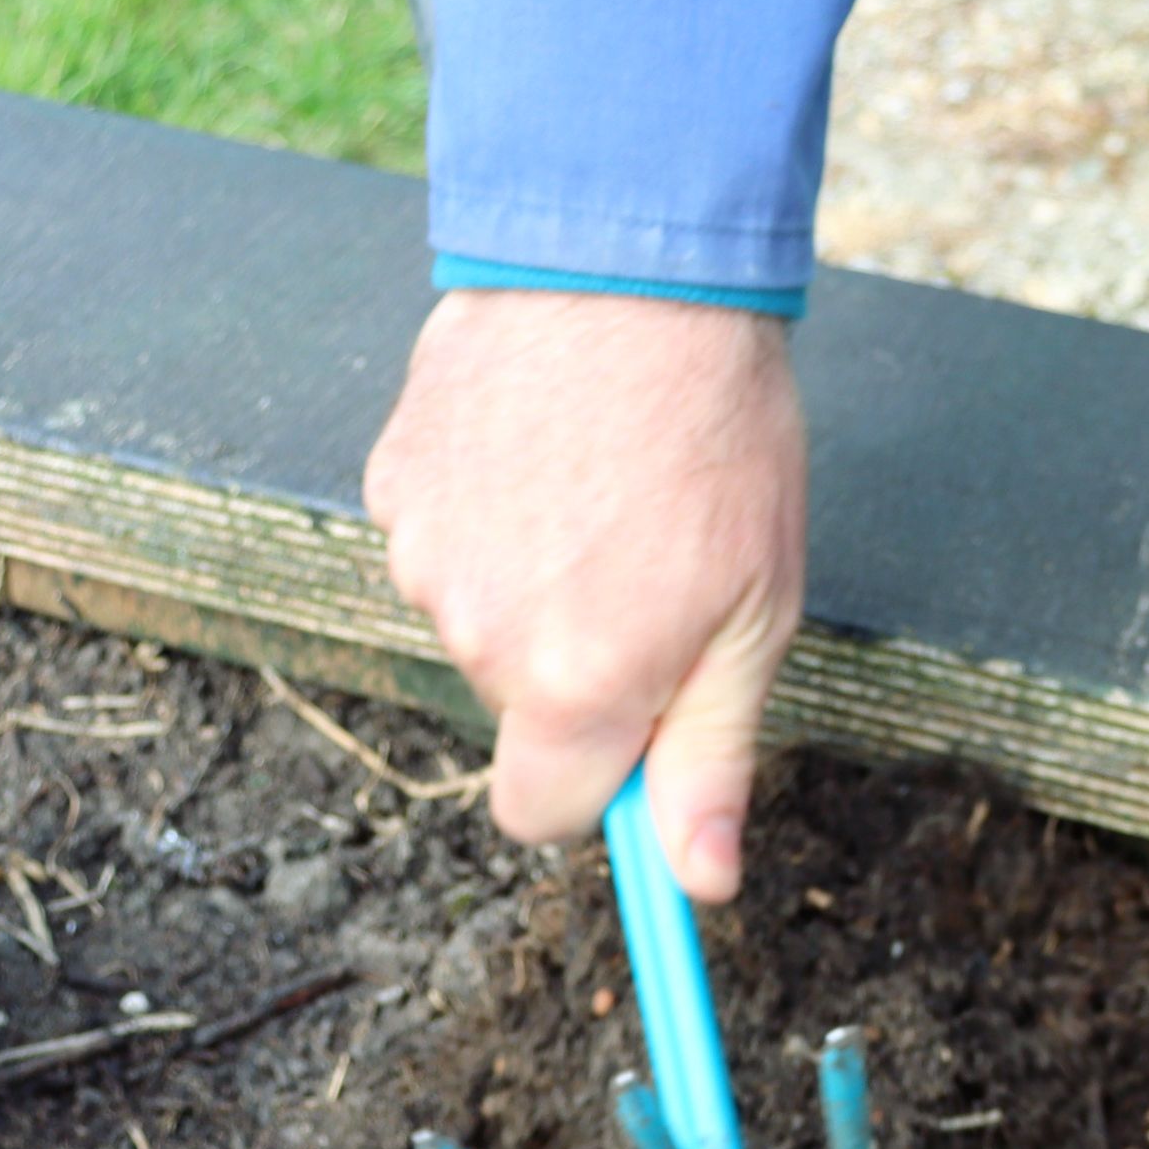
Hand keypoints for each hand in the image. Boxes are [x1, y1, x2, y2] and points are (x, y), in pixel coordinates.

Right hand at [364, 290, 805, 895]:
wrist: (632, 265)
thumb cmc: (719, 438)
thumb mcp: (755, 615)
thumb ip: (711, 759)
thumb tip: (696, 883)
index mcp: (572, 686)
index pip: (540, 816)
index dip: (594, 783)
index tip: (641, 732)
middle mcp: (479, 635)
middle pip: (519, 706)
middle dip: (579, 663)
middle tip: (657, 562)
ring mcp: (423, 554)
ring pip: (481, 615)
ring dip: (536, 576)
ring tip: (608, 483)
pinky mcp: (393, 480)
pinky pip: (445, 535)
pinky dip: (492, 507)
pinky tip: (551, 444)